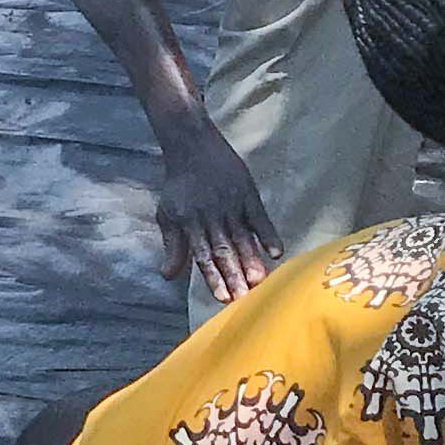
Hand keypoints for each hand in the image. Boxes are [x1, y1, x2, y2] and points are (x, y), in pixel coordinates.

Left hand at [154, 134, 282, 306]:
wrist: (192, 145)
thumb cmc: (179, 185)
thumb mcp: (168, 213)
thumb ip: (173, 246)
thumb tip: (167, 276)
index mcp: (191, 223)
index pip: (203, 256)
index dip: (214, 277)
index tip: (224, 298)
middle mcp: (211, 216)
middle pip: (225, 249)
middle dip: (235, 274)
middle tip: (246, 297)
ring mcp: (231, 205)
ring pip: (243, 237)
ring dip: (252, 259)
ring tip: (260, 281)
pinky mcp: (247, 194)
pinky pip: (260, 217)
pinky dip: (268, 234)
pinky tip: (277, 253)